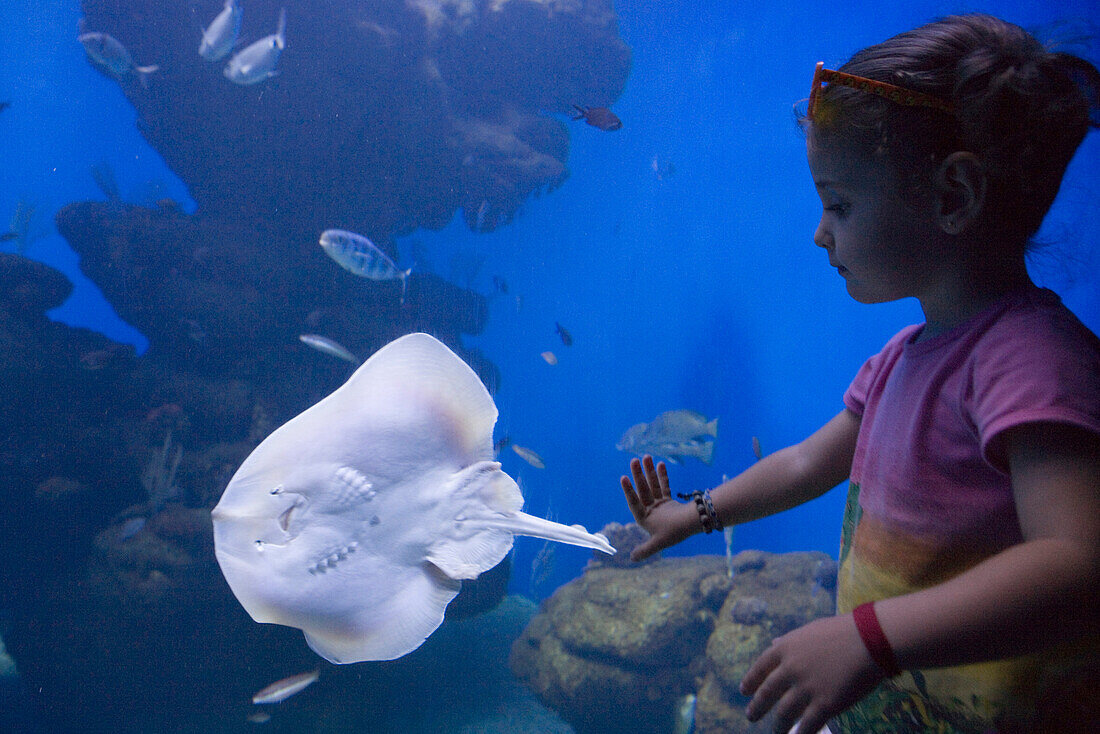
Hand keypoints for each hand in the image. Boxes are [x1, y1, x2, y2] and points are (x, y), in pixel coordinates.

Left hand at [620, 455, 693, 560]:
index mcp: (646, 519)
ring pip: (652, 485)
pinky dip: (662, 476)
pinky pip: (664, 486)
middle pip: (643, 490)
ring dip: (649, 471)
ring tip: (645, 456)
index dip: (628, 491)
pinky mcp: (670, 502)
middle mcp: (652, 511)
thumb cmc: (675, 532)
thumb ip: (645, 550)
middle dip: (638, 475)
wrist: (695, 524)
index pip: (634, 502)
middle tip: (634, 460)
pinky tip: (660, 463)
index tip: (623, 477)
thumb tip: (631, 558)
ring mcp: (660, 506)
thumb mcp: (658, 543)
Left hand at [740, 614, 884, 733]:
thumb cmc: (843, 631)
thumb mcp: (810, 630)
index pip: (760, 667)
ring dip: (778, 726)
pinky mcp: (825, 705)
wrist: (869, 639)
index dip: (750, 681)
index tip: (744, 691)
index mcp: (785, 648)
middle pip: (767, 693)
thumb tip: (774, 643)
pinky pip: (807, 726)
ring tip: (775, 733)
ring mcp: (806, 688)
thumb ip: (790, 641)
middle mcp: (790, 669)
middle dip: (757, 707)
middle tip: (751, 716)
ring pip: (784, 714)